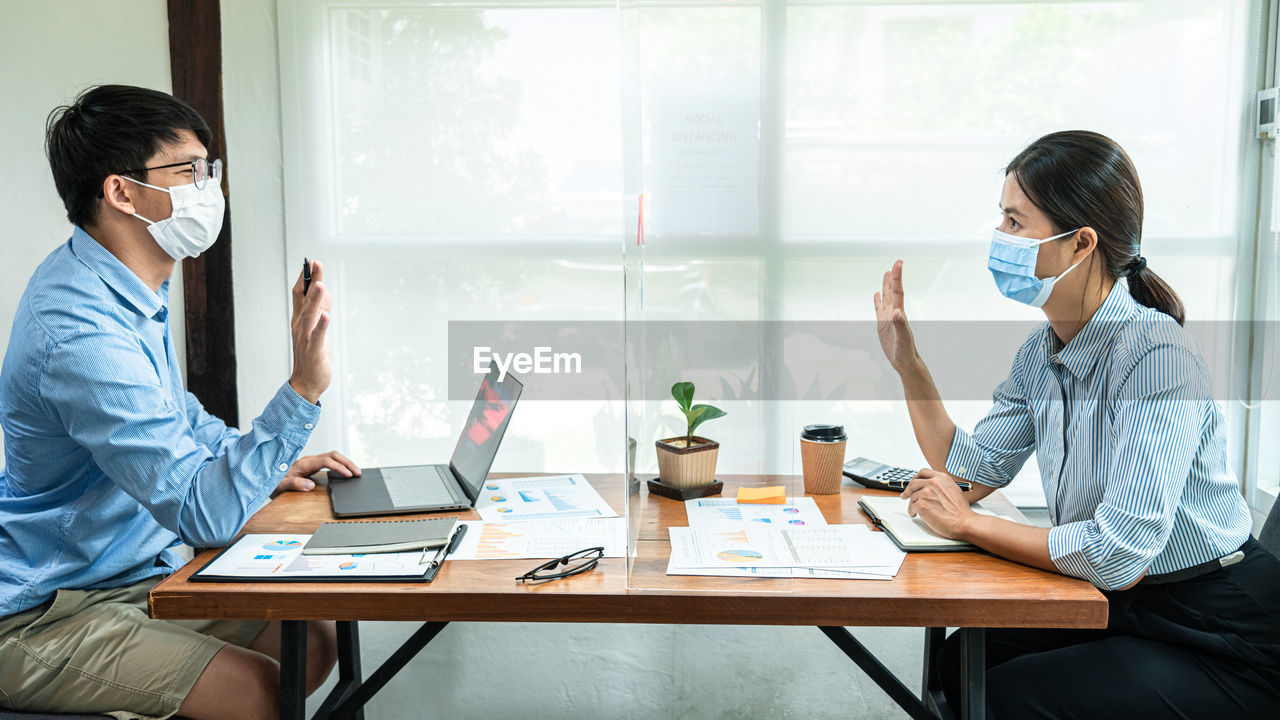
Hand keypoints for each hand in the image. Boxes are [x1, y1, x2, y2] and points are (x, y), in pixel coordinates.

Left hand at [276, 451, 361, 492]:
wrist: (266, 477)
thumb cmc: (273, 481)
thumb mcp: (281, 486)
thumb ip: (294, 484)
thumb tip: (310, 485)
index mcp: (304, 463)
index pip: (326, 461)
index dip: (339, 467)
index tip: (348, 475)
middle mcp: (309, 460)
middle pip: (333, 455)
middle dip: (347, 462)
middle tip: (358, 472)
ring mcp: (311, 461)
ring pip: (333, 456)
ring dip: (346, 462)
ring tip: (356, 471)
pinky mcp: (312, 464)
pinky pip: (330, 460)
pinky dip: (340, 464)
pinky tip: (345, 470)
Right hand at [289, 259, 331, 403]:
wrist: (307, 383)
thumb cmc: (312, 355)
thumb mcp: (317, 330)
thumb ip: (320, 311)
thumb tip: (326, 293)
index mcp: (300, 320)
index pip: (299, 295)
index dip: (305, 278)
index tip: (310, 262)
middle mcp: (300, 326)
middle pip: (304, 300)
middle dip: (310, 281)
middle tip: (315, 263)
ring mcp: (306, 338)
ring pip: (309, 316)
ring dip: (315, 300)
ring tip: (320, 284)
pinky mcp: (314, 351)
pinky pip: (317, 336)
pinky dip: (322, 325)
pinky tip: (326, 315)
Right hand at [873, 260, 920, 373]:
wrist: (905, 361)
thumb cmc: (906, 351)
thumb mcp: (903, 338)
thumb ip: (900, 324)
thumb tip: (896, 312)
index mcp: (899, 313)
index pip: (898, 291)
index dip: (898, 277)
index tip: (898, 263)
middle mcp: (894, 313)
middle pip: (894, 291)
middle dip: (895, 277)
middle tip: (896, 263)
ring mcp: (888, 318)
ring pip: (887, 297)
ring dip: (887, 285)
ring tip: (887, 273)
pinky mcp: (883, 324)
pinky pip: (879, 309)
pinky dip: (877, 300)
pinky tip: (877, 294)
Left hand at [900, 468, 974, 539]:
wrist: (964, 522)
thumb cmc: (961, 511)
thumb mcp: (954, 490)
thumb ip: (942, 486)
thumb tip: (931, 488)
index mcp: (942, 478)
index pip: (924, 473)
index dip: (916, 477)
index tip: (913, 482)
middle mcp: (933, 483)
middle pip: (913, 483)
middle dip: (908, 490)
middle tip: (905, 495)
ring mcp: (926, 493)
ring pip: (912, 497)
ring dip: (912, 504)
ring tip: (915, 510)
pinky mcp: (921, 504)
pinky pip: (911, 506)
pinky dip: (912, 511)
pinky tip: (915, 514)